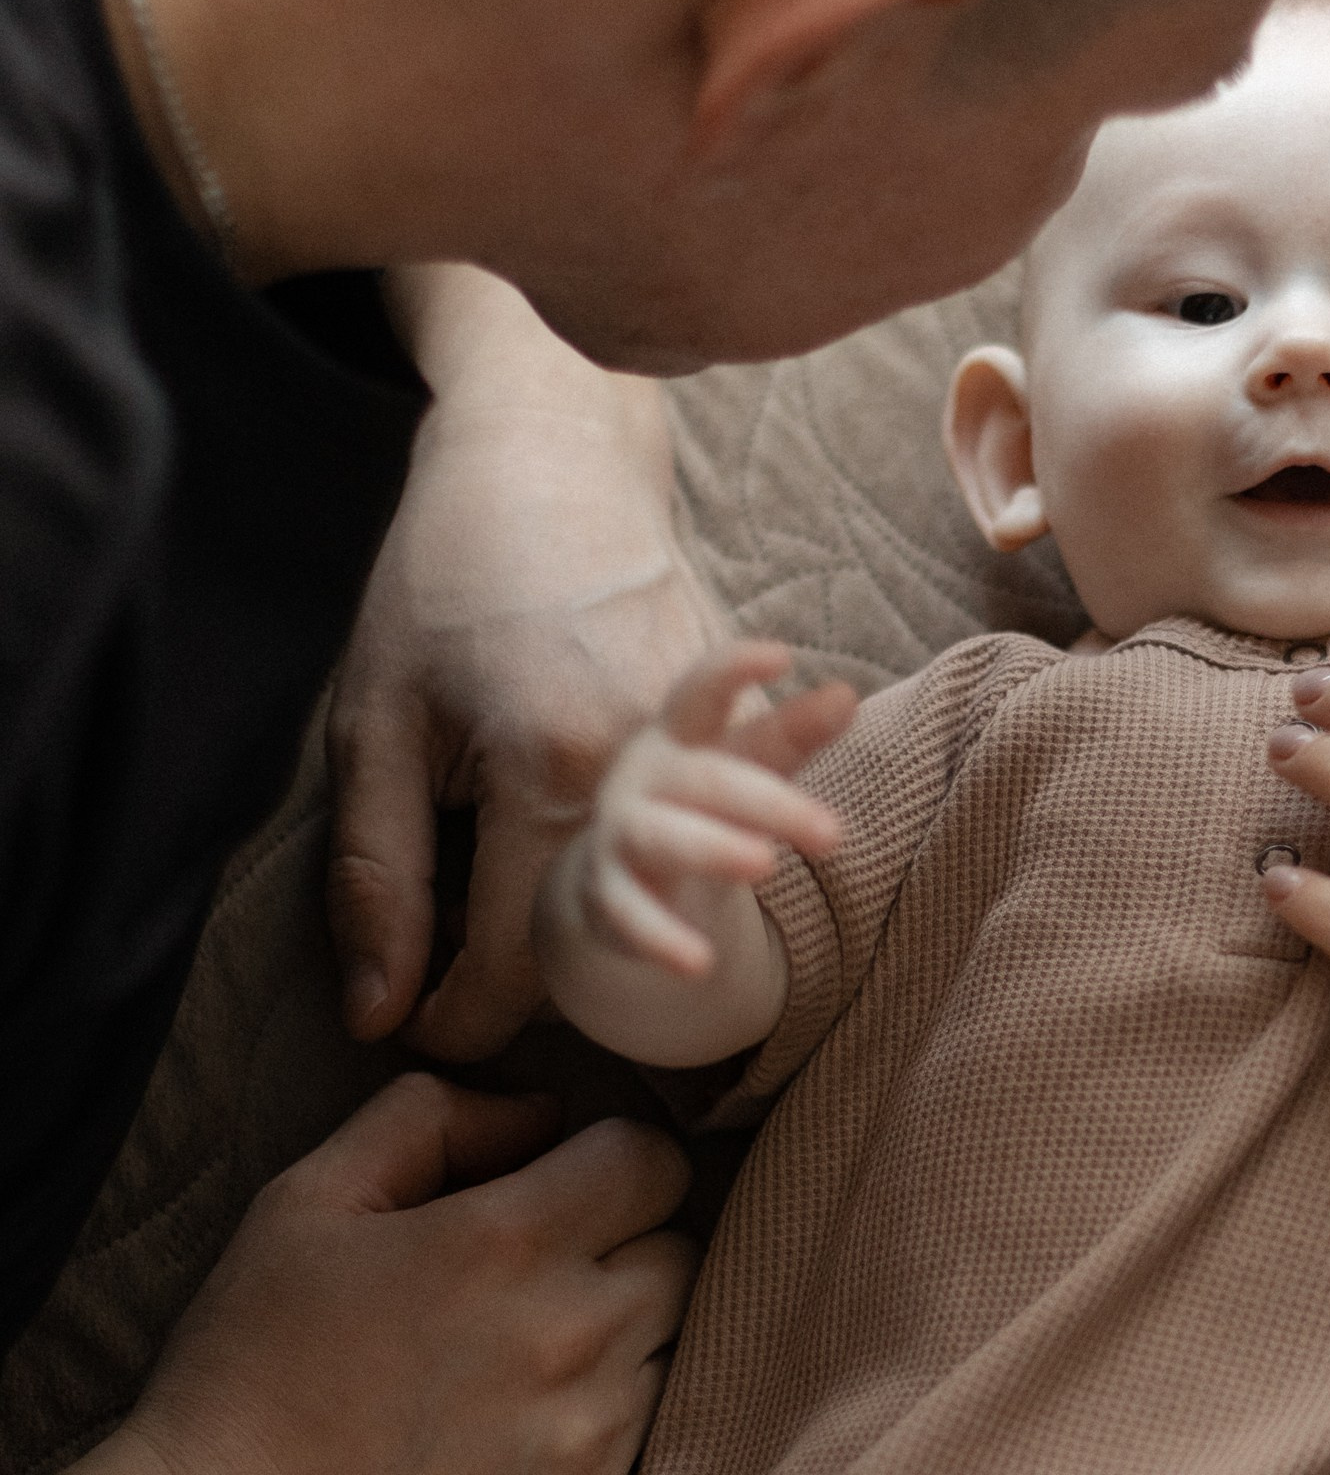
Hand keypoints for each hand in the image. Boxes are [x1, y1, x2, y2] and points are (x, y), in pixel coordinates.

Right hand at [125, 1076, 696, 1474]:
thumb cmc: (246, 1371)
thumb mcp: (305, 1203)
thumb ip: (431, 1122)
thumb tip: (539, 1113)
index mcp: (509, 1239)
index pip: (653, 1163)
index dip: (612, 1168)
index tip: (564, 1196)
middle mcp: (574, 1334)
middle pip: (678, 1256)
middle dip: (620, 1254)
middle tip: (529, 1294)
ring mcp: (592, 1442)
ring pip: (667, 1357)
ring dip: (613, 1354)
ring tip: (508, 1386)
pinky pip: (641, 1460)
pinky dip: (591, 1451)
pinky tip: (504, 1465)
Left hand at [327, 273, 731, 1060]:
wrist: (543, 446)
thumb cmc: (440, 581)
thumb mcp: (375, 729)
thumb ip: (380, 876)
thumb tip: (379, 1010)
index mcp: (548, 775)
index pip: (518, 952)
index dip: (467, 1014)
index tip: (428, 1029)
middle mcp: (642, 757)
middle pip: (632, 915)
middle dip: (594, 982)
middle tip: (550, 1022)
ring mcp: (699, 718)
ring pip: (717, 841)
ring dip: (723, 892)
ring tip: (734, 941)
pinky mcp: (728, 686)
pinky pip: (747, 763)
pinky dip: (760, 789)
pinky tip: (809, 777)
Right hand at [556, 643, 855, 979]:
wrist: (614, 875)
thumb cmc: (696, 803)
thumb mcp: (744, 766)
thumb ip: (791, 736)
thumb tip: (846, 694)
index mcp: (679, 736)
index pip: (699, 691)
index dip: (732, 669)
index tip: (783, 655)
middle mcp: (643, 778)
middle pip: (707, 780)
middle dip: (770, 803)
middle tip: (834, 833)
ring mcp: (621, 836)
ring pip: (662, 839)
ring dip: (712, 849)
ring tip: (765, 865)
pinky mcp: (608, 898)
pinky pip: (631, 919)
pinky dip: (662, 941)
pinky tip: (700, 963)